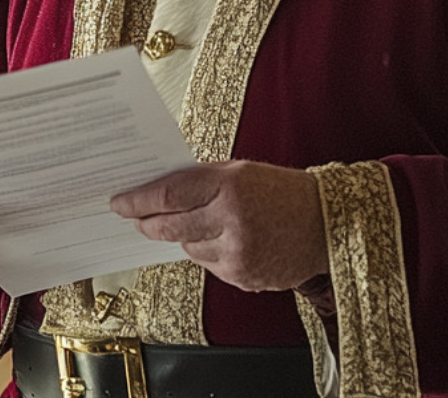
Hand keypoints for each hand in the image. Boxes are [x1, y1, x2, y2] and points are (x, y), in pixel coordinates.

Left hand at [109, 160, 326, 291]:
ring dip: (184, 238)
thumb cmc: (283, 192)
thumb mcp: (241, 171)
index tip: (120, 203)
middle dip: (147, 223)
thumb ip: (201, 181)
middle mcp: (231, 219)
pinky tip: (227, 241)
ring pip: (188, 248)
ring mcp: (237, 252)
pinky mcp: (243, 276)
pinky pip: (209, 265)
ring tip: (201, 224)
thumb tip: (158, 192)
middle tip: (136, 219)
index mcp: (229, 185)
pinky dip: (209, 253)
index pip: (168, 195)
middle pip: (170, 226)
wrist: (327, 224)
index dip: (138, 201)